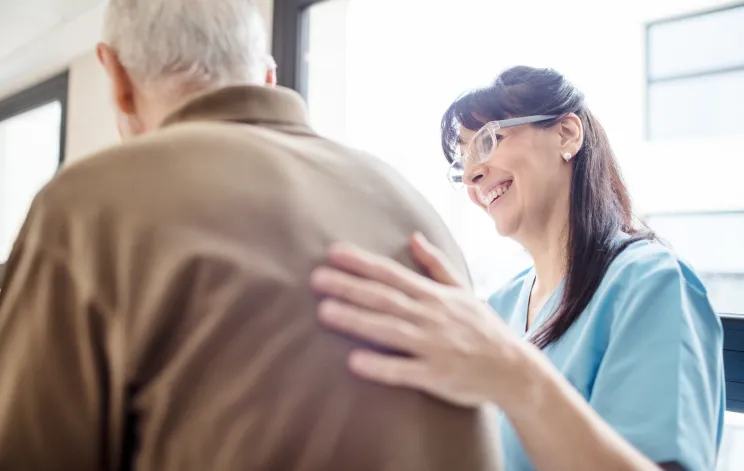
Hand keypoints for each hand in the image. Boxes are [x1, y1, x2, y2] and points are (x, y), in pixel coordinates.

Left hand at [310, 233, 527, 407]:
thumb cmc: (483, 328)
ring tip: (324, 312)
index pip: (392, 274)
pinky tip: (353, 361)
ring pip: (389, 330)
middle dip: (349, 287)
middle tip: (316, 279)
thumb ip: (435, 264)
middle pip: (384, 298)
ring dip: (356, 320)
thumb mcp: (463, 290)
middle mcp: (431, 316)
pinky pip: (404, 370)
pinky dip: (380, 365)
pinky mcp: (436, 375)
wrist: (513, 370)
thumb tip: (413, 236)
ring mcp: (433, 345)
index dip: (362, 263)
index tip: (333, 253)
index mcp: (434, 295)